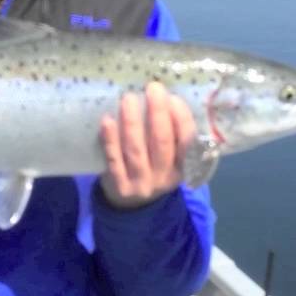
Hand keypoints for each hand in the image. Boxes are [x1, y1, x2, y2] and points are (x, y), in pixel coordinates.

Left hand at [99, 81, 196, 208]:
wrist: (134, 207)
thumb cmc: (156, 170)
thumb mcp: (173, 160)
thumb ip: (173, 135)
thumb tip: (165, 97)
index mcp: (183, 167)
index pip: (187, 141)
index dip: (181, 118)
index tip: (172, 97)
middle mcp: (164, 176)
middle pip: (161, 142)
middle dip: (158, 113)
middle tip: (153, 88)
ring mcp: (140, 182)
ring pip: (136, 149)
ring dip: (132, 122)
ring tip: (128, 98)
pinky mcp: (119, 185)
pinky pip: (114, 159)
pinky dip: (110, 139)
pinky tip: (108, 120)